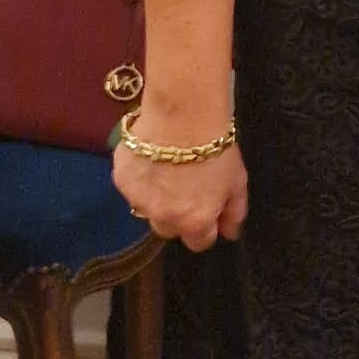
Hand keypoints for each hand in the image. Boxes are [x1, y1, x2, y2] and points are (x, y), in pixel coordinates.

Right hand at [110, 110, 249, 251]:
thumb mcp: (237, 181)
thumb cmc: (215, 147)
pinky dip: (140, 179)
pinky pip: (132, 189)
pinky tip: (150, 159)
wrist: (182, 115)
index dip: (205, 226)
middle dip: (177, 216)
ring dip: (156, 199)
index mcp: (193, 222)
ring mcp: (138, 200)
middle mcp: (163, 218)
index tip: (206, 208)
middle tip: (185, 189)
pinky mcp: (121, 180)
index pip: (198, 243)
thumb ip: (234, 212)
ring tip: (167, 171)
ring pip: (147, 209)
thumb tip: (229, 234)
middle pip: (169, 230)